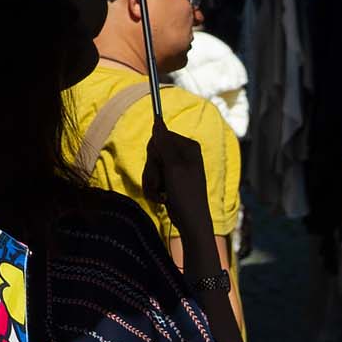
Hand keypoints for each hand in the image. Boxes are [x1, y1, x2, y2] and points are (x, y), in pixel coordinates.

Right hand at [144, 125, 213, 244]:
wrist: (191, 221)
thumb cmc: (186, 193)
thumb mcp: (173, 167)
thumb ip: (164, 143)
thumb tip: (157, 121)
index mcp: (188, 147)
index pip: (159, 137)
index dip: (154, 152)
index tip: (160, 165)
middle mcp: (183, 155)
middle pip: (153, 152)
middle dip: (152, 169)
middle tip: (162, 181)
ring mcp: (176, 168)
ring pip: (150, 167)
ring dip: (151, 182)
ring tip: (162, 192)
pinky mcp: (170, 180)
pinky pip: (152, 178)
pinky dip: (153, 189)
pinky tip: (162, 197)